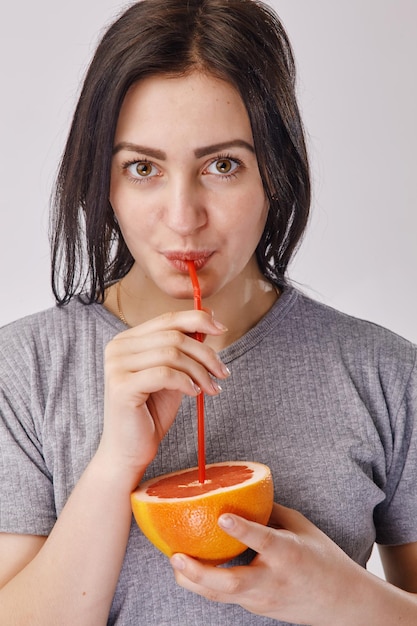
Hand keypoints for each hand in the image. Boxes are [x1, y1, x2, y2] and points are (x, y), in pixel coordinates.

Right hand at [97, 309, 229, 484]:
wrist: (130, 450)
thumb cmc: (151, 413)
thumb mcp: (174, 374)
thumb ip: (184, 348)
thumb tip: (208, 321)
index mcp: (127, 340)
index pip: (168, 319)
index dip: (198, 319)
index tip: (222, 329)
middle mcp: (118, 348)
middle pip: (174, 336)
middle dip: (206, 354)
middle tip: (223, 373)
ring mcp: (116, 366)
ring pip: (172, 354)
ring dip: (200, 371)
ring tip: (212, 388)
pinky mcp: (121, 386)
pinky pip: (165, 374)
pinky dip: (187, 382)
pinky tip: (194, 394)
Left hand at [171, 503, 368, 624]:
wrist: (343, 604)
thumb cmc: (323, 560)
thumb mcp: (301, 527)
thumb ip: (270, 512)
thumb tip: (241, 492)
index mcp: (289, 554)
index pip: (264, 541)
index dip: (242, 529)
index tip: (222, 516)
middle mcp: (273, 580)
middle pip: (232, 582)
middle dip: (199, 571)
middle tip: (176, 556)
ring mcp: (262, 599)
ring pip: (221, 595)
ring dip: (194, 580)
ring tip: (175, 561)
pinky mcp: (256, 608)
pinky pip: (226, 596)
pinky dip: (206, 584)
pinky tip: (190, 569)